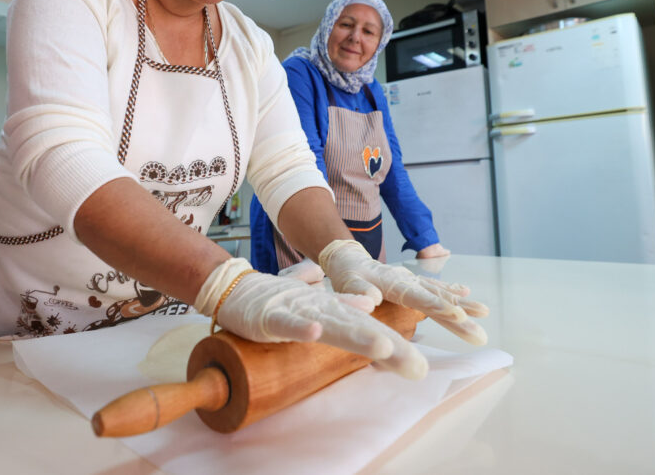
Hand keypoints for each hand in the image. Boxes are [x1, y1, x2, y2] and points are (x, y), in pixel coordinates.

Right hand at [195, 259, 427, 378]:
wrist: (235, 287)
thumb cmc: (275, 300)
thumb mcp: (311, 308)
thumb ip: (338, 305)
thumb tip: (367, 305)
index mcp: (330, 310)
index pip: (368, 329)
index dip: (393, 346)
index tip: (419, 368)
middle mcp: (320, 308)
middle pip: (360, 329)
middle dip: (389, 348)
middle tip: (418, 368)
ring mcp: (296, 311)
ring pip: (331, 324)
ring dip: (356, 335)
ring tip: (384, 348)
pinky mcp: (270, 316)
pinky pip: (287, 323)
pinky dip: (301, 328)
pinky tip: (316, 333)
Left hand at [318, 240, 488, 344]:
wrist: (350, 258)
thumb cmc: (347, 274)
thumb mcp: (346, 282)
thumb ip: (358, 291)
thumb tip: (373, 299)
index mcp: (392, 283)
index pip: (418, 297)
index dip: (438, 306)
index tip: (457, 315)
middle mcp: (407, 281)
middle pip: (437, 299)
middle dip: (460, 315)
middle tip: (479, 333)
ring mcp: (412, 281)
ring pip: (442, 293)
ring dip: (463, 304)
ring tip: (485, 313)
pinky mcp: (413, 283)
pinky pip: (436, 287)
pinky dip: (451, 291)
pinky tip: (467, 294)